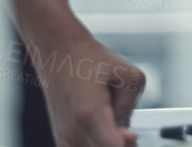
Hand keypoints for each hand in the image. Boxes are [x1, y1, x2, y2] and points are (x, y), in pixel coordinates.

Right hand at [31, 29, 145, 146]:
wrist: (59, 52)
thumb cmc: (92, 60)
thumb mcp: (129, 76)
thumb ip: (131, 109)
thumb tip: (128, 138)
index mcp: (90, 115)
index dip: (128, 144)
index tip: (132, 134)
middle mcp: (73, 133)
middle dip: (121, 144)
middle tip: (126, 130)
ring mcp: (64, 140)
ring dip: (109, 142)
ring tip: (112, 123)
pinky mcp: (62, 142)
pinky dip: (97, 141)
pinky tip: (103, 127)